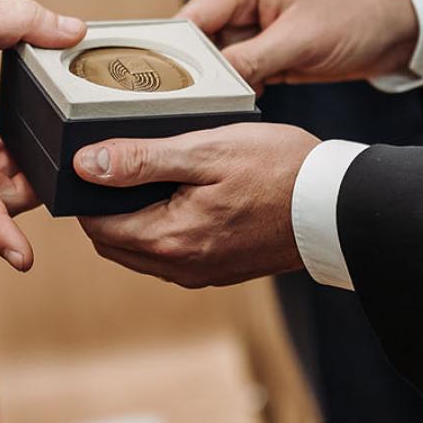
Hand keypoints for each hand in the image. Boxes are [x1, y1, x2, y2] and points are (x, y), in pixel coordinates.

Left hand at [74, 123, 319, 287]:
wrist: (338, 205)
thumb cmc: (278, 169)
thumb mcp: (205, 150)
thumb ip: (142, 160)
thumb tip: (85, 165)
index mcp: (170, 239)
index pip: (97, 225)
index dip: (87, 192)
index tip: (95, 159)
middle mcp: (181, 267)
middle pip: (114, 241)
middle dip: (107, 206)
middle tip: (122, 161)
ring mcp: (203, 272)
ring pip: (142, 250)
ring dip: (136, 217)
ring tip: (153, 172)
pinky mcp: (222, 269)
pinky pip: (173, 253)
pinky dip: (164, 227)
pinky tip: (184, 193)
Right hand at [181, 0, 419, 89]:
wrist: (405, 23)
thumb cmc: (360, 13)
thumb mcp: (301, 40)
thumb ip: (251, 60)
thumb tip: (210, 86)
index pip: (192, 17)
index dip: (175, 53)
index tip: (162, 87)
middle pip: (200, 40)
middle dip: (195, 73)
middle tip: (183, 106)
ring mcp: (256, 24)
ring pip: (218, 60)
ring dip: (217, 84)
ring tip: (208, 111)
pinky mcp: (270, 47)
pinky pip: (241, 71)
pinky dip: (238, 89)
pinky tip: (235, 107)